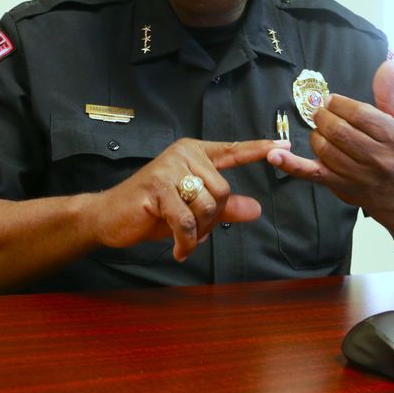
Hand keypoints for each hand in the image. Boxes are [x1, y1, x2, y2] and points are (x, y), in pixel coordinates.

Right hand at [91, 137, 288, 260]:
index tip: (284, 144)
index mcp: (194, 154)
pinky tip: (178, 248)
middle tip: (194, 228)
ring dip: (199, 231)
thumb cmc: (151, 211)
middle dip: (212, 218)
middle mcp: (184, 155)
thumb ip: (224, 208)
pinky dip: (186, 242)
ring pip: (207, 206)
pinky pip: (187, 222)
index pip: (232, 150)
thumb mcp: (193, 210)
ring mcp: (169, 169)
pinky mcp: (157, 189)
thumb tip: (256, 209)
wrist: (109, 217)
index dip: (258, 148)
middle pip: (223, 191)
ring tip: (182, 235)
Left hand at [268, 60, 393, 210]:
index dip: (340, 104)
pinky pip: (311, 174)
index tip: (332, 100)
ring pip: (324, 148)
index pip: (360, 114)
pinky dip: (291, 164)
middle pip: (339, 131)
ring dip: (316, 134)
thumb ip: (390, 92)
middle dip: (324, 117)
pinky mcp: (339, 187)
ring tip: (320, 129)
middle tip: (321, 112)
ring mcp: (358, 176)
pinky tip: (275, 155)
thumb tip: (387, 64)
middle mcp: (379, 159)